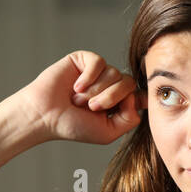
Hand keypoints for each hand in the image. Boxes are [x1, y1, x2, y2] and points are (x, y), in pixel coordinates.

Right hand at [18, 51, 146, 144]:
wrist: (45, 115)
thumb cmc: (74, 125)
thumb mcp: (108, 132)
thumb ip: (130, 118)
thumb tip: (136, 97)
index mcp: (119, 102)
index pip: (140, 94)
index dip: (143, 95)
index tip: (145, 99)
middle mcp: (112, 85)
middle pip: (128, 83)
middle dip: (111, 97)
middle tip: (91, 108)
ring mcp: (99, 72)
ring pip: (114, 73)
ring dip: (95, 91)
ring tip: (77, 100)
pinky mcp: (85, 60)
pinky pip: (99, 62)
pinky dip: (89, 77)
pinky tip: (76, 87)